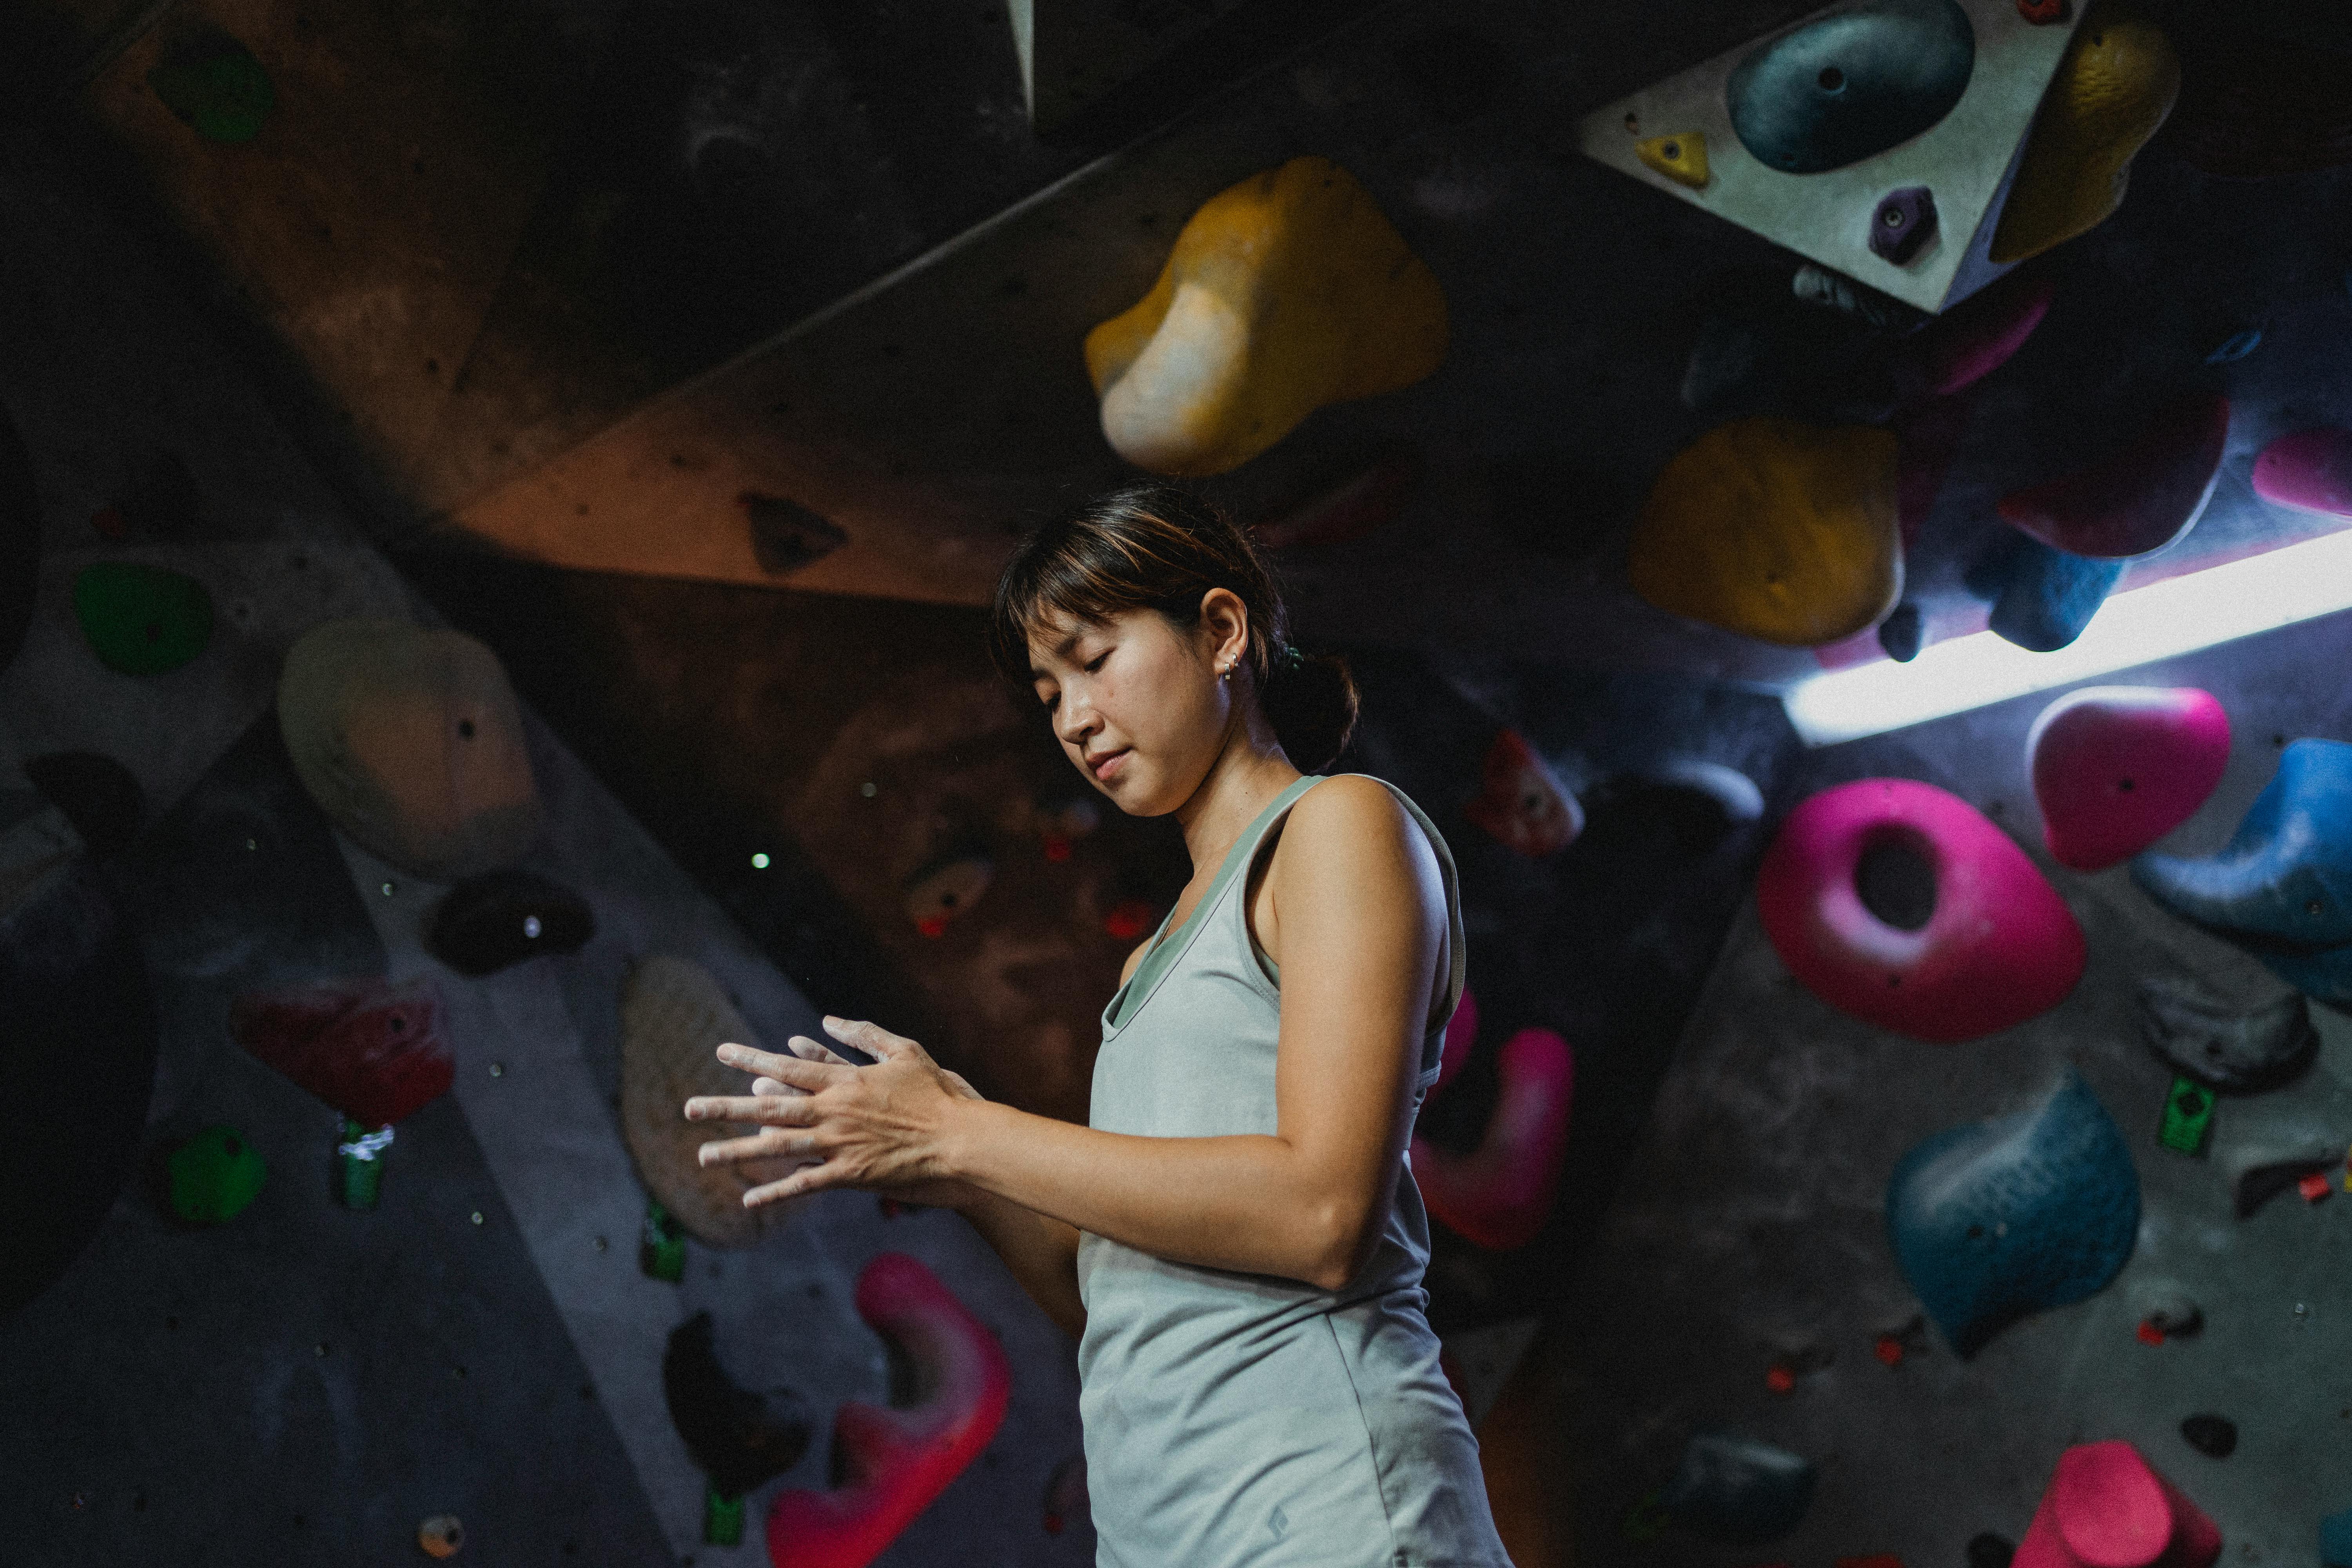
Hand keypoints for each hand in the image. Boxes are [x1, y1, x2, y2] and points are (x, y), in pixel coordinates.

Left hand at [685, 1016, 989, 1210]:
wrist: (960, 1140)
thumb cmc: (937, 1094)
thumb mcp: (904, 1050)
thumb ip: (863, 1034)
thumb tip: (827, 1019)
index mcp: (844, 1080)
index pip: (787, 1068)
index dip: (751, 1061)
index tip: (722, 1054)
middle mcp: (833, 1111)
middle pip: (769, 1107)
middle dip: (726, 1107)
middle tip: (689, 1108)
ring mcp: (839, 1144)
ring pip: (777, 1147)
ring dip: (738, 1151)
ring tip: (704, 1155)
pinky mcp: (850, 1175)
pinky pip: (805, 1184)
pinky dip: (776, 1192)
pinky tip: (749, 1199)